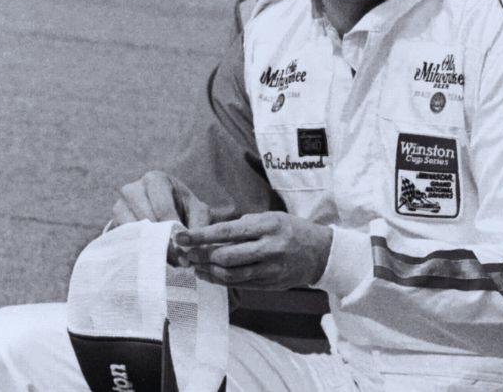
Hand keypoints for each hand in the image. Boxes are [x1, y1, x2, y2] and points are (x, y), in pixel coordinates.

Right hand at [112, 171, 209, 264]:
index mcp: (156, 180)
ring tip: (169, 261)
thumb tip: (187, 247)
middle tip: (178, 259)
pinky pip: (123, 239)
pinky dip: (139, 250)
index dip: (173, 230)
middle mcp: (133, 189)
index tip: (185, 249)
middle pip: (145, 219)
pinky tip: (154, 258)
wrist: (168, 211)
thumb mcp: (198, 211)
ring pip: (132, 231)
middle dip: (163, 241)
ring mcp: (120, 206)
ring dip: (150, 248)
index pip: (162, 208)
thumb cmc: (184, 208)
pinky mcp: (113, 223)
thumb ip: (199, 226)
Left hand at [175, 211, 332, 289]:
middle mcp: (270, 248)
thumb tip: (210, 233)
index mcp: (268, 226)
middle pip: (226, 256)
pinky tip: (209, 275)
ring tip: (194, 266)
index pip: (227, 232)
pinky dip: (220, 280)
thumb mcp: (271, 217)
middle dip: (201, 256)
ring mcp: (271, 269)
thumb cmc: (291, 230)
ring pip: (231, 274)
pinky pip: (240, 284)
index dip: (201, 236)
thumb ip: (244, 225)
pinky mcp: (271, 284)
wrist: (321, 253)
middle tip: (185, 253)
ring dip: (208, 271)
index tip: (181, 237)